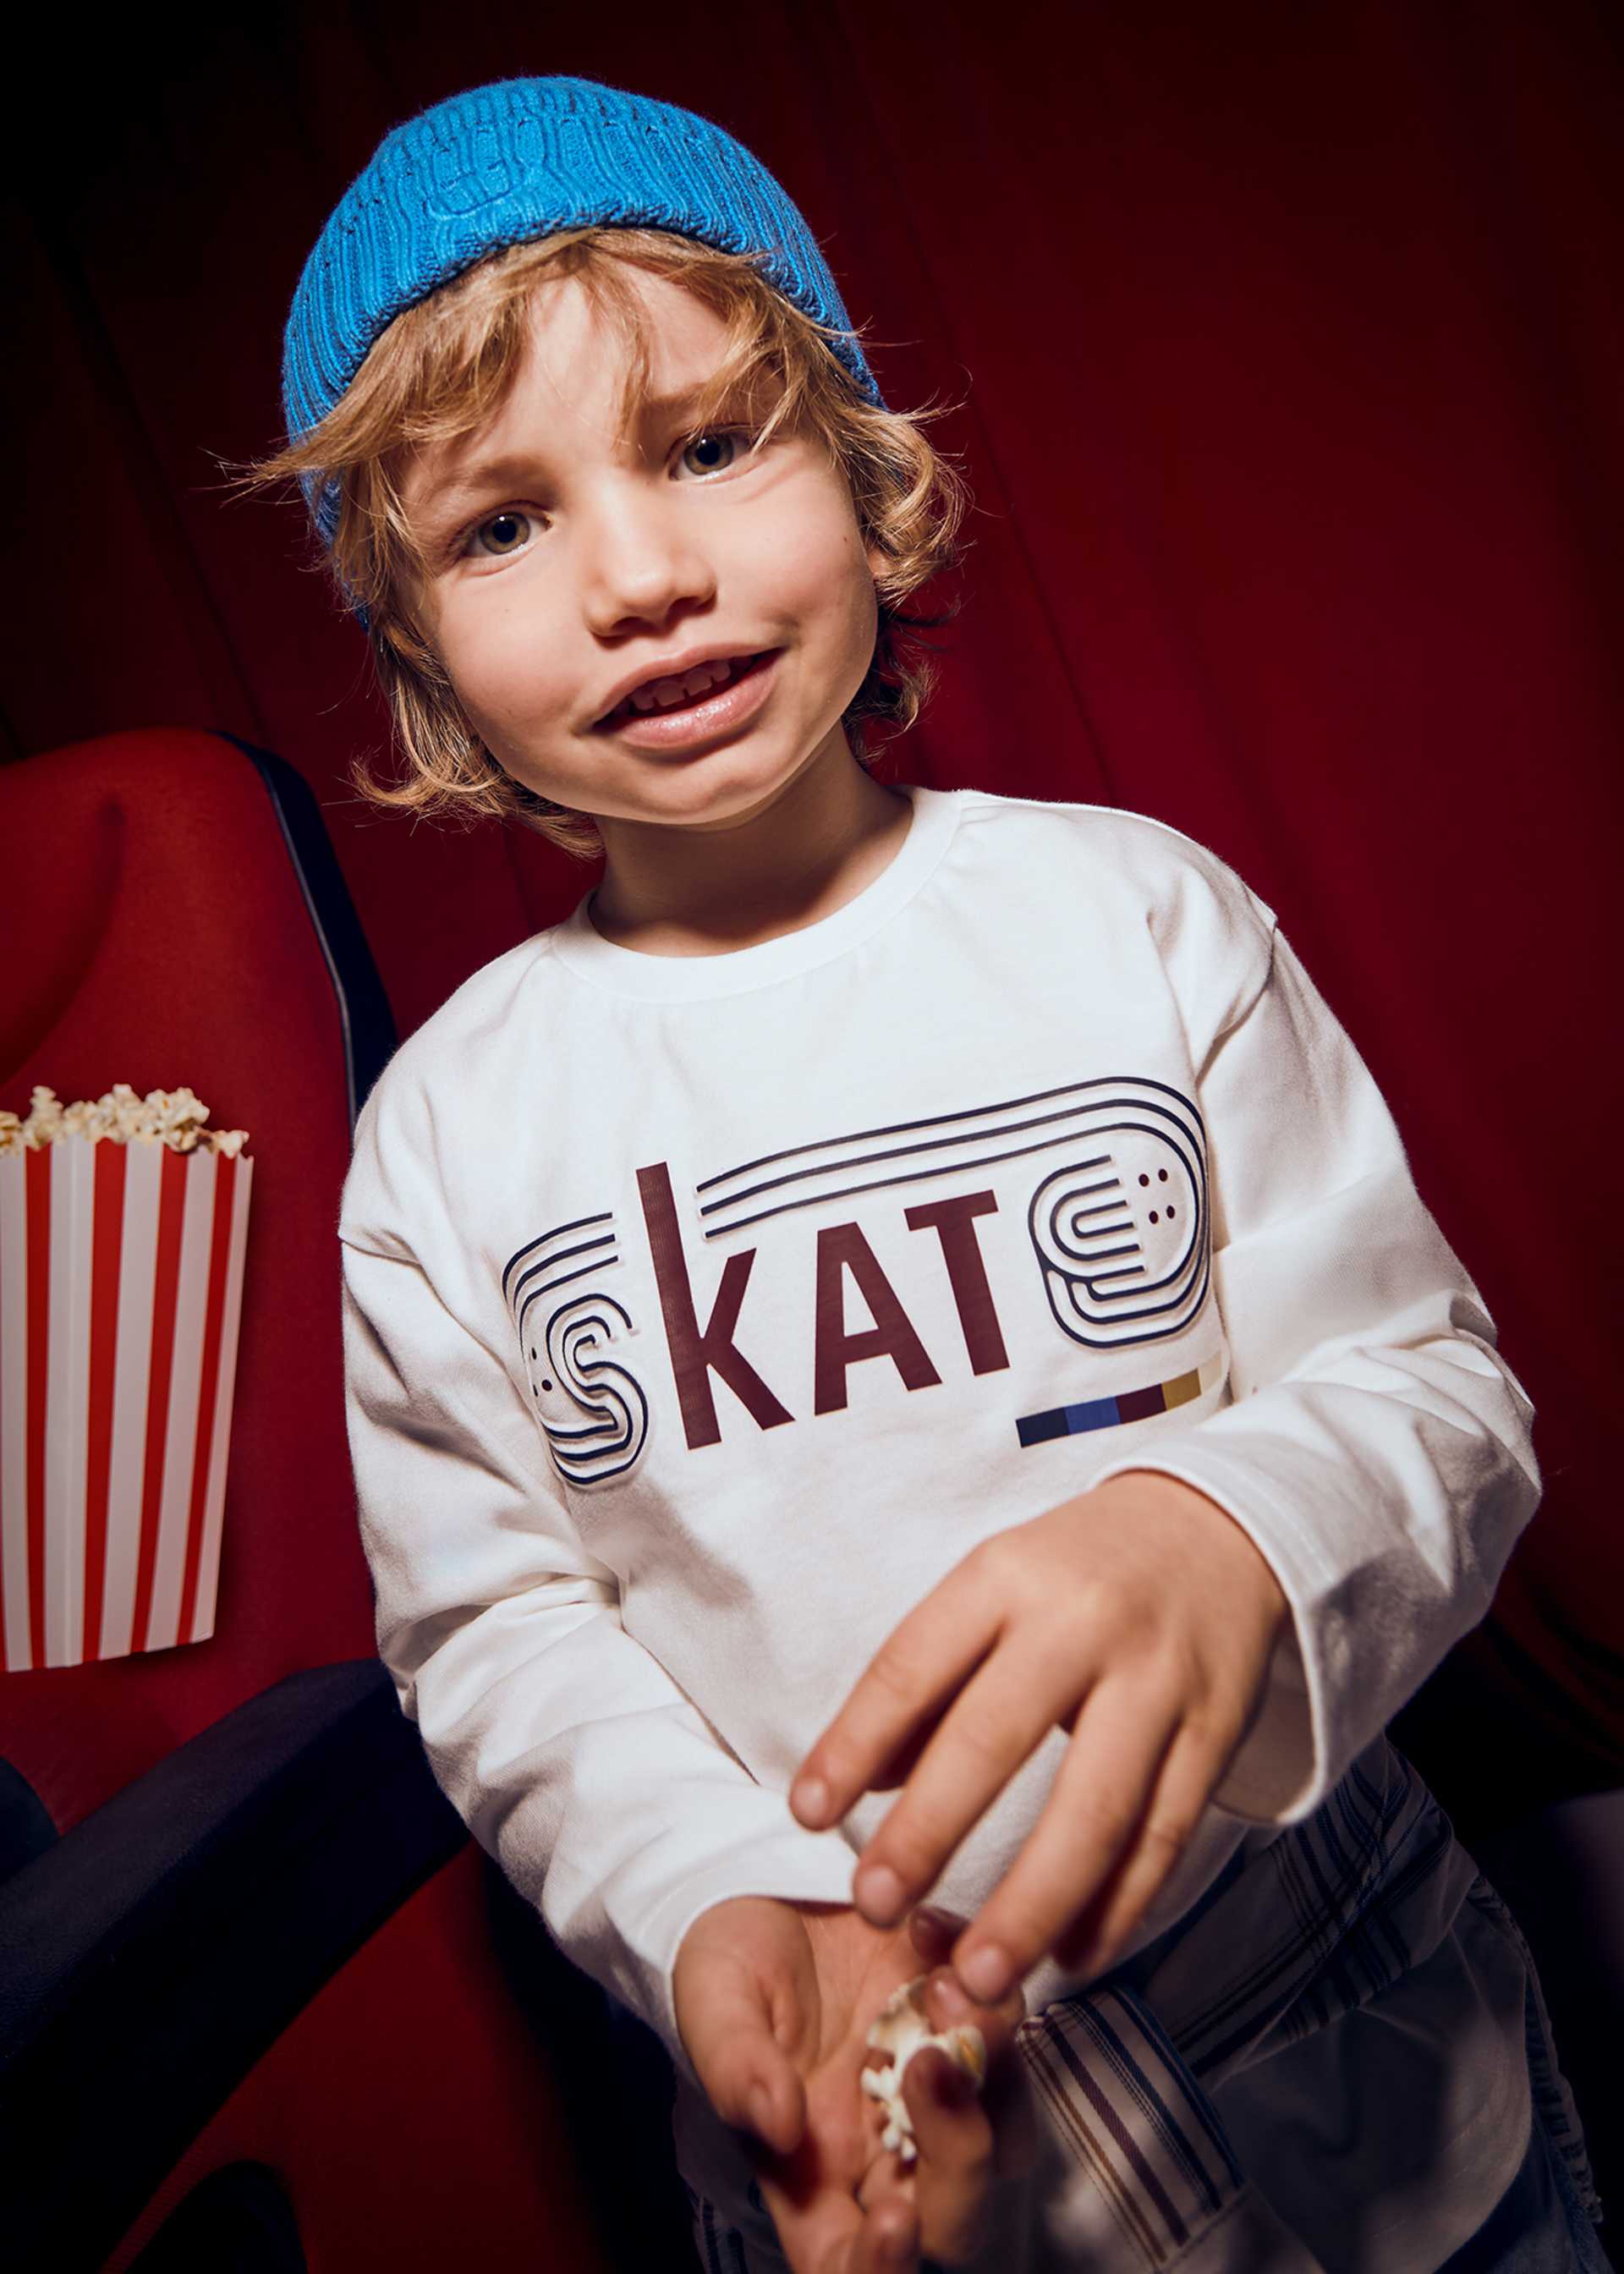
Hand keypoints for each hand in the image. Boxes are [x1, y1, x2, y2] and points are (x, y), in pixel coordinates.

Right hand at [673, 1895, 1027, 2272]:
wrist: (770, 1883)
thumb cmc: (729, 1960)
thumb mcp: (714, 2001)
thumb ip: (736, 2067)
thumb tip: (777, 2126)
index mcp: (810, 2175)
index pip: (847, 2266)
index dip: (880, 2269)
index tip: (893, 2219)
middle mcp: (883, 2150)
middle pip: (955, 2217)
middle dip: (961, 2157)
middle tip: (931, 2064)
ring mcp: (933, 2092)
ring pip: (1003, 2135)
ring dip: (992, 2074)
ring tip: (942, 1985)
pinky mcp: (967, 2027)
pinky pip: (1007, 2036)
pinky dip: (989, 1997)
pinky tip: (930, 1934)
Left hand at [789, 1472, 1290, 2004]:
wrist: (1218, 1528)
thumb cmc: (1078, 1572)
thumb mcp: (994, 1587)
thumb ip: (930, 1680)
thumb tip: (860, 1786)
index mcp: (1006, 1576)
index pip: (912, 1665)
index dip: (853, 1744)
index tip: (806, 1816)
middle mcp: (1082, 1623)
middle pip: (995, 1739)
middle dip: (928, 1832)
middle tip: (876, 1909)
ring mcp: (1157, 1680)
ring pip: (1093, 1811)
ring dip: (1031, 1905)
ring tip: (977, 1974)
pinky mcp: (1216, 1732)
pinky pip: (1164, 1837)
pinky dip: (1118, 1908)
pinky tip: (1073, 1956)